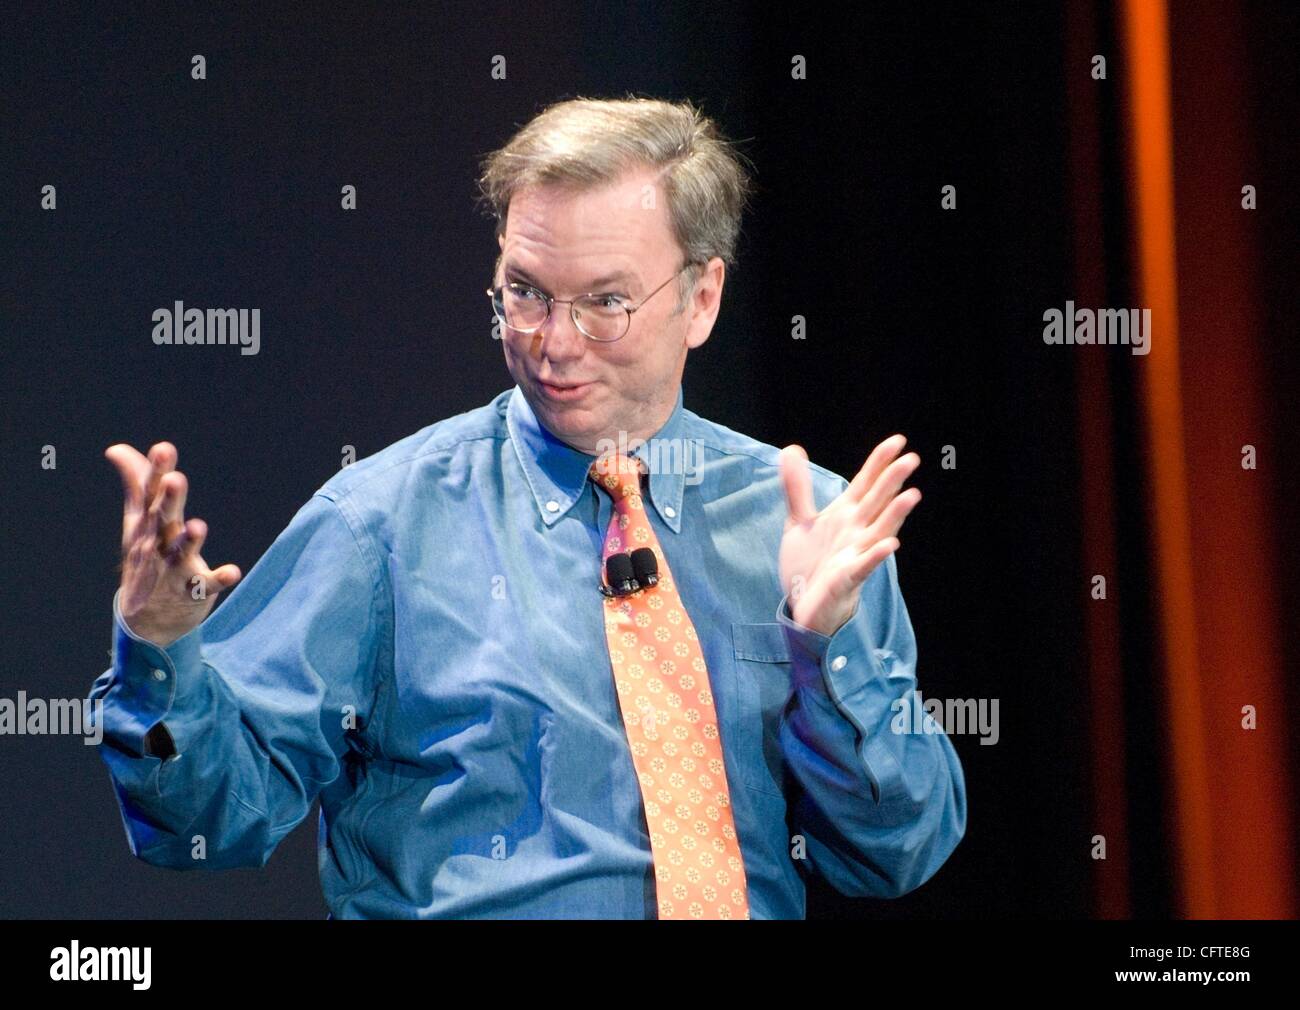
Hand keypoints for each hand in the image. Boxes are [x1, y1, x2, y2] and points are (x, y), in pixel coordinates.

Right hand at [105, 441, 241, 646]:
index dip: (155, 472)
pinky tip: (233, 572)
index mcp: (146, 525)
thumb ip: (136, 484)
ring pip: (181, 553)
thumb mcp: (137, 521)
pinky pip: (207, 585)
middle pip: (163, 519)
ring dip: (190, 540)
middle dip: (169, 500)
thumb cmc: (144, 557)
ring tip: (198, 525)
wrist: (143, 620)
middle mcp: (158, 544)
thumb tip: (116, 448)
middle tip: (175, 479)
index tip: (163, 449)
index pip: (149, 494)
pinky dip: (219, 579)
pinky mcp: (194, 591)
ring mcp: (174, 569)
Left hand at [778, 435, 920, 636]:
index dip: (880, 462)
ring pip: (879, 530)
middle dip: (893, 481)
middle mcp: (856, 531)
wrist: (802, 604)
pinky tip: (890, 545)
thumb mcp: (799, 520)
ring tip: (912, 495)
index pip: (866, 483)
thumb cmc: (809, 562)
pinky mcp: (848, 577)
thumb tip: (792, 449)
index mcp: (846, 514)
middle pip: (877, 501)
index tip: (898, 440)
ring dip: (895, 514)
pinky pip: (865, 565)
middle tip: (911, 459)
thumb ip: (797, 487)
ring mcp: (855, 553)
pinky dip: (876, 555)